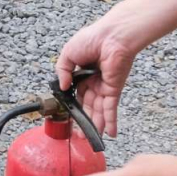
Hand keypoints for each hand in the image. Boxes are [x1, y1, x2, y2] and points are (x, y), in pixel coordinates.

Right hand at [57, 12, 142, 137]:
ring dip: (95, 125)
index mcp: (83, 72)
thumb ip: (62, 71)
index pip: (77, 93)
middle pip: (88, 105)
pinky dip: (111, 121)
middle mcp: (94, 81)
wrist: (112, 36)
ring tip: (90, 139)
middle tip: (79, 135)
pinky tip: (111, 134)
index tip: (69, 117)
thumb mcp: (68, 53)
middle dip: (84, 120)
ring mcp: (105, 86)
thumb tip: (63, 87)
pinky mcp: (114, 89)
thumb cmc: (92, 39)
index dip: (73, 105)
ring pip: (98, 110)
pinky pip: (111, 108)